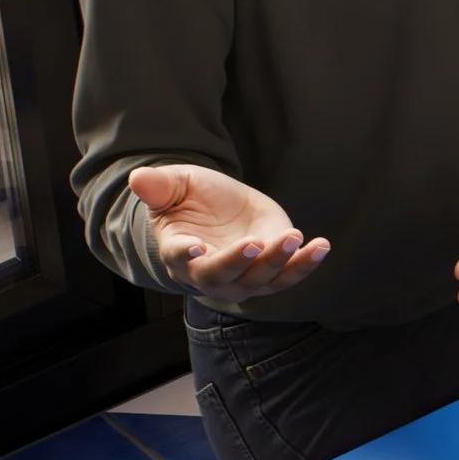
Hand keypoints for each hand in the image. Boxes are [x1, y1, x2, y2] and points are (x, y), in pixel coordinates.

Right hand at [127, 164, 328, 298]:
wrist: (219, 208)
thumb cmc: (190, 197)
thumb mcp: (175, 184)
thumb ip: (159, 186)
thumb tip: (138, 179)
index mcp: (178, 250)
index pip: (178, 258)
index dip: (184, 254)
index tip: (194, 246)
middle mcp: (209, 273)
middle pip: (221, 276)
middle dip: (238, 262)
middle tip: (255, 243)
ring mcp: (243, 278)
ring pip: (260, 280)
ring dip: (279, 262)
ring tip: (292, 237)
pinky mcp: (272, 272)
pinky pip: (290, 275)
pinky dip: (307, 263)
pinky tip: (321, 246)